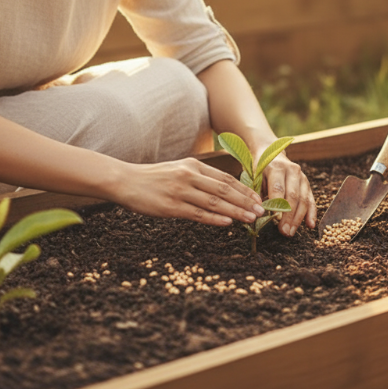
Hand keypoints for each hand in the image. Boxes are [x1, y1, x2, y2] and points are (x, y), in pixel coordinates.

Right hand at [112, 158, 265, 226]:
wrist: (126, 181)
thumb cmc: (154, 178)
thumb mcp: (179, 170)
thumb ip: (199, 178)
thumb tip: (223, 191)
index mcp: (193, 165)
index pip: (226, 178)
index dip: (244, 190)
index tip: (258, 199)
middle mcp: (189, 176)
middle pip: (224, 190)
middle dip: (245, 202)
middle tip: (261, 211)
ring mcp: (180, 191)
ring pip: (214, 202)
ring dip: (235, 211)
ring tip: (251, 219)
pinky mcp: (171, 206)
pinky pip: (197, 213)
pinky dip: (215, 218)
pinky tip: (228, 223)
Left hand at [261, 154, 316, 236]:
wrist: (271, 155)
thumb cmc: (260, 170)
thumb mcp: (255, 178)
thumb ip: (257, 194)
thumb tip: (259, 213)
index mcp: (276, 167)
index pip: (278, 188)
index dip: (278, 205)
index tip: (277, 220)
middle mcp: (292, 171)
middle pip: (293, 196)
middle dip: (289, 216)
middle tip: (284, 231)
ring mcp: (302, 177)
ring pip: (303, 200)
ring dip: (298, 218)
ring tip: (291, 232)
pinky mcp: (307, 184)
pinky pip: (311, 200)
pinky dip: (311, 213)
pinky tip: (310, 225)